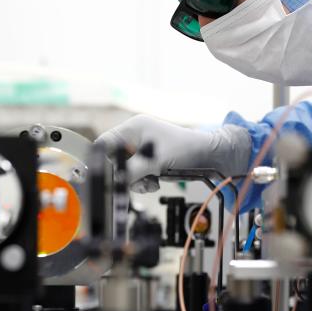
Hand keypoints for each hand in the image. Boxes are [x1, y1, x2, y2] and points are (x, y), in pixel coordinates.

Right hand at [94, 115, 250, 192]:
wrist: (208, 156)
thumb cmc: (186, 149)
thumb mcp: (156, 160)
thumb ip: (132, 170)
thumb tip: (114, 181)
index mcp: (133, 128)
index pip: (105, 143)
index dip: (103, 160)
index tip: (109, 176)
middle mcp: (135, 137)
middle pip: (115, 160)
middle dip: (125, 174)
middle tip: (138, 180)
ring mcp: (141, 150)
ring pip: (125, 171)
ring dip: (136, 181)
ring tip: (151, 181)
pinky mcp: (148, 162)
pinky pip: (136, 176)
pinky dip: (143, 182)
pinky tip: (155, 182)